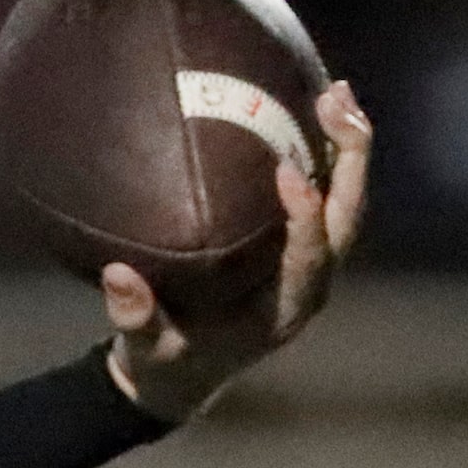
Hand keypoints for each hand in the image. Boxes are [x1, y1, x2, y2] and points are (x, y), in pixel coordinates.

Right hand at [105, 79, 372, 421]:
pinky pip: (330, 197)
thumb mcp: (145, 350)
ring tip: (337, 91)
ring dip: (348, 147)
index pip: (309, 259)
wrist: (183, 377)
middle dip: (350, 160)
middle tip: (335, 103)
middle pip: (347, 218)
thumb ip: (135, 318)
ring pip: (348, 202)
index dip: (305, 217)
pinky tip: (317, 111)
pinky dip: (330, 154)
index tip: (288, 173)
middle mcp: (310, 285)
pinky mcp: (301, 246)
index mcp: (282, 312)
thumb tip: (117, 274)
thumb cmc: (166, 362)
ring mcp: (311, 263)